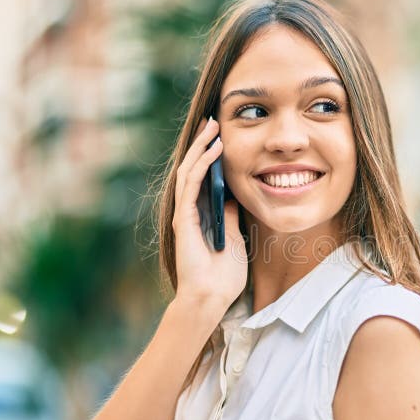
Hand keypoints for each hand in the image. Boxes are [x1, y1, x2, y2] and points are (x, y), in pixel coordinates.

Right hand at [172, 117, 247, 313]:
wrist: (211, 297)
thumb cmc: (224, 275)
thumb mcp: (235, 237)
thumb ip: (231, 216)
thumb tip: (235, 196)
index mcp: (202, 215)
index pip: (204, 178)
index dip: (211, 156)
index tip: (221, 136)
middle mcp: (190, 211)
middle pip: (194, 169)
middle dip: (204, 144)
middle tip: (215, 122)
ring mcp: (185, 213)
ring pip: (190, 171)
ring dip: (202, 147)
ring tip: (214, 127)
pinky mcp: (184, 218)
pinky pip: (192, 184)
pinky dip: (203, 164)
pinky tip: (214, 150)